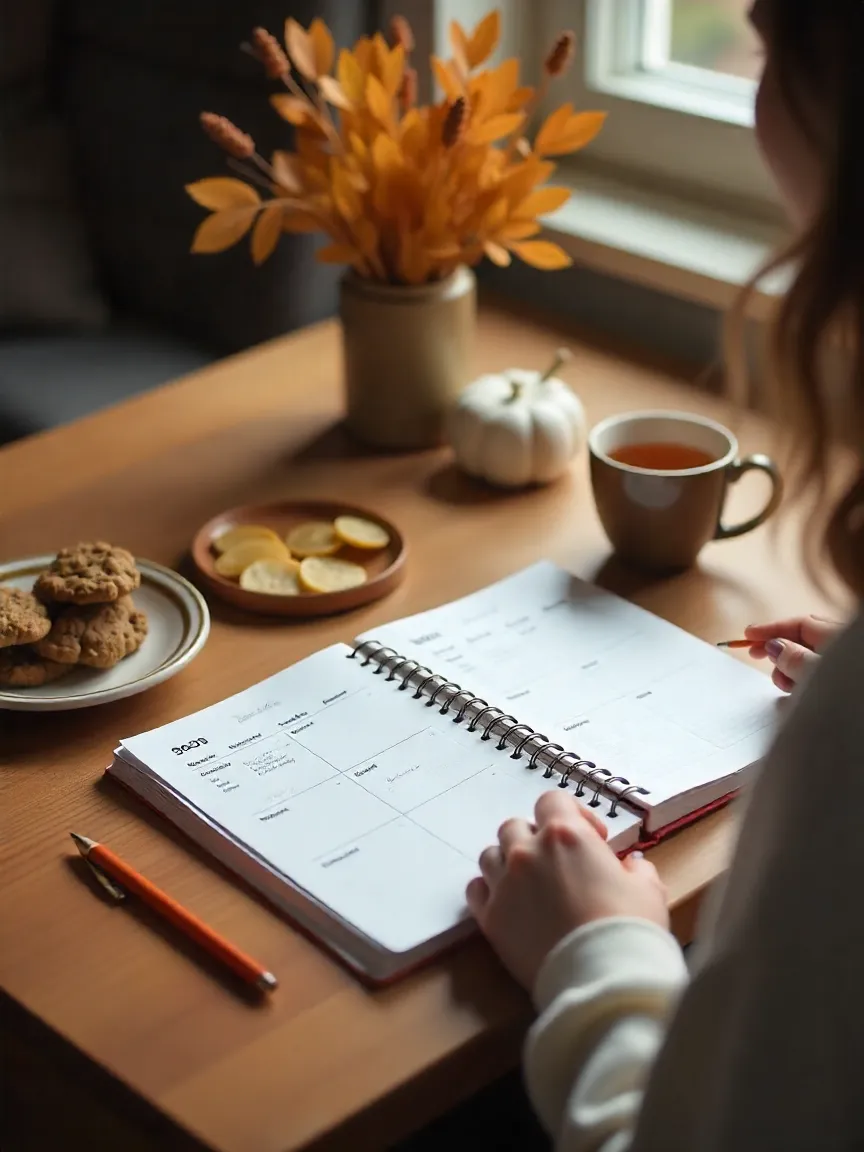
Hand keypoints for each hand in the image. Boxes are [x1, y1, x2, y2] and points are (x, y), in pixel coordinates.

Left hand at [466, 792, 668, 990]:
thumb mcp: (647, 889)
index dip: (572, 813)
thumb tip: (631, 866)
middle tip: (558, 864)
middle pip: (516, 826)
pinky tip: (509, 903)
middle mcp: (527, 852)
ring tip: (530, 884)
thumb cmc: (629, 928)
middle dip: (536, 839)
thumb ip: (635, 868)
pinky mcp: (490, 918)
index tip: (591, 837)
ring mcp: (504, 884)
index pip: (552, 800)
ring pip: (491, 854)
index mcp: (565, 835)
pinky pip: (475, 889)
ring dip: (508, 862)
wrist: (603, 978)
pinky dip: (489, 890)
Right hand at [744, 615, 841, 692]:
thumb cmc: (847, 695)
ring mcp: (844, 664)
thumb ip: (795, 659)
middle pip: (804, 638)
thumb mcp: (816, 674)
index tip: (747, 635)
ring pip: (809, 657)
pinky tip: (797, 690)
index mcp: (839, 636)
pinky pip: (818, 673)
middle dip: (778, 648)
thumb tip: (774, 645)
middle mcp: (844, 646)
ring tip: (783, 684)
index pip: (801, 624)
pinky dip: (802, 678)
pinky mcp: (843, 680)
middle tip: (754, 654)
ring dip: (789, 668)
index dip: (772, 628)